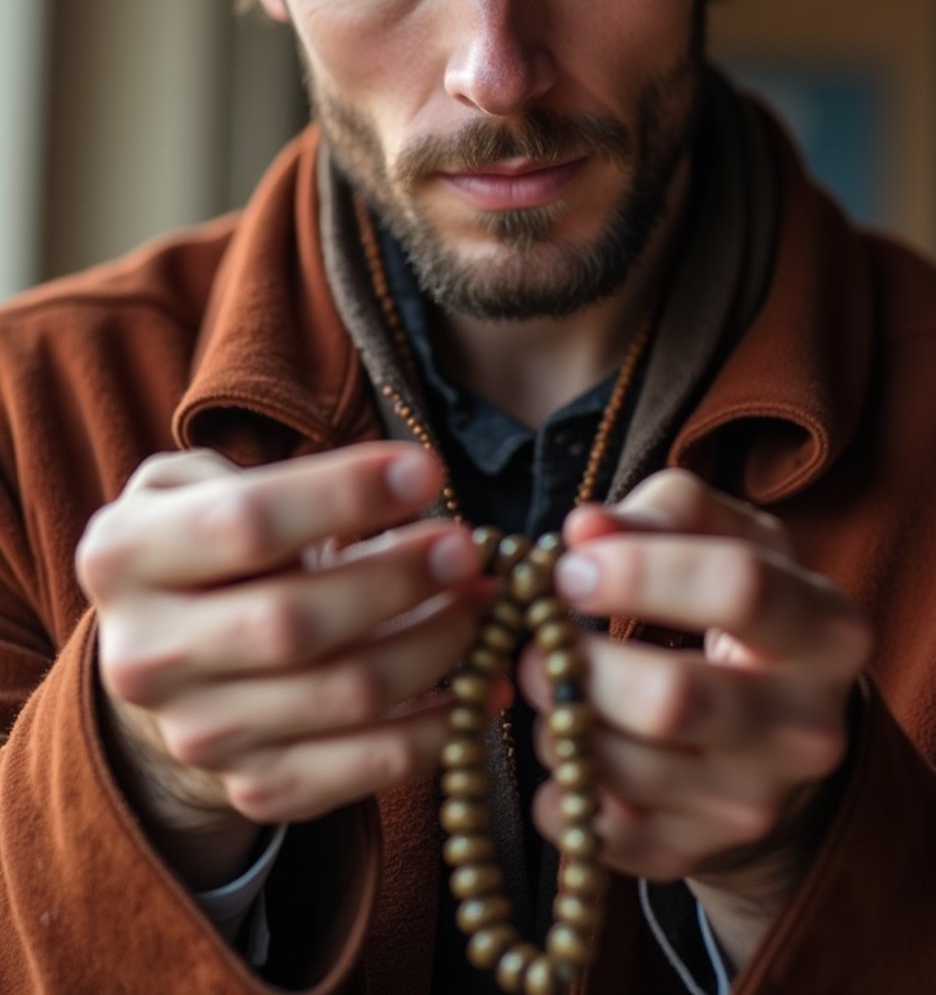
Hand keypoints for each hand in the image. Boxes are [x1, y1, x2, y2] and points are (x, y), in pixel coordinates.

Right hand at [76, 444, 489, 887]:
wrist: (169, 659)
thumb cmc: (210, 548)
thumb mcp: (202, 487)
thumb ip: (275, 479)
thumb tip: (394, 490)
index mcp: (126, 557)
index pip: (245, 523)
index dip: (344, 494)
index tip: (426, 471)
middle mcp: (148, 656)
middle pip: (293, 622)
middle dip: (399, 579)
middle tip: (466, 547)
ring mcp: (198, 735)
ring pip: (342, 695)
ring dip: (436, 645)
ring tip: (484, 601)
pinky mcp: (254, 789)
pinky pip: (366, 769)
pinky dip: (439, 727)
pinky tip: (482, 685)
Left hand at [519, 470, 870, 966]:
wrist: (778, 733)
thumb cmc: (740, 612)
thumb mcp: (729, 539)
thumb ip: (664, 512)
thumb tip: (585, 529)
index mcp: (826, 628)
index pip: (740, 588)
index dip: (639, 570)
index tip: (569, 568)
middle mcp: (807, 728)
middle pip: (673, 698)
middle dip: (581, 662)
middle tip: (538, 638)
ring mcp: (757, 803)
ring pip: (621, 768)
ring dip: (559, 719)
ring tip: (554, 683)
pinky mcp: (701, 854)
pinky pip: (596, 830)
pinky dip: (557, 786)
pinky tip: (569, 743)